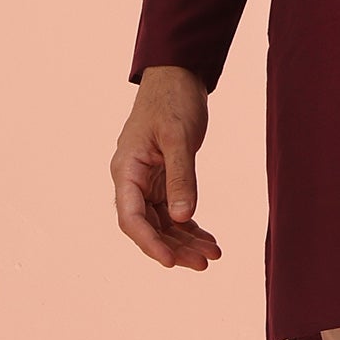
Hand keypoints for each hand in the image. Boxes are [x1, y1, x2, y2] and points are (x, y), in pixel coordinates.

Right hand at [112, 65, 223, 268]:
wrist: (176, 76)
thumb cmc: (173, 101)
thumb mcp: (179, 137)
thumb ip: (181, 177)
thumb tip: (182, 218)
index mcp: (126, 170)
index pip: (131, 217)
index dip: (150, 243)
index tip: (171, 261)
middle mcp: (132, 180)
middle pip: (148, 226)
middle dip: (174, 247)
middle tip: (204, 263)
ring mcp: (147, 182)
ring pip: (162, 223)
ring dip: (185, 241)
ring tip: (213, 254)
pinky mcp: (162, 180)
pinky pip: (173, 212)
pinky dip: (189, 226)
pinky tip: (208, 239)